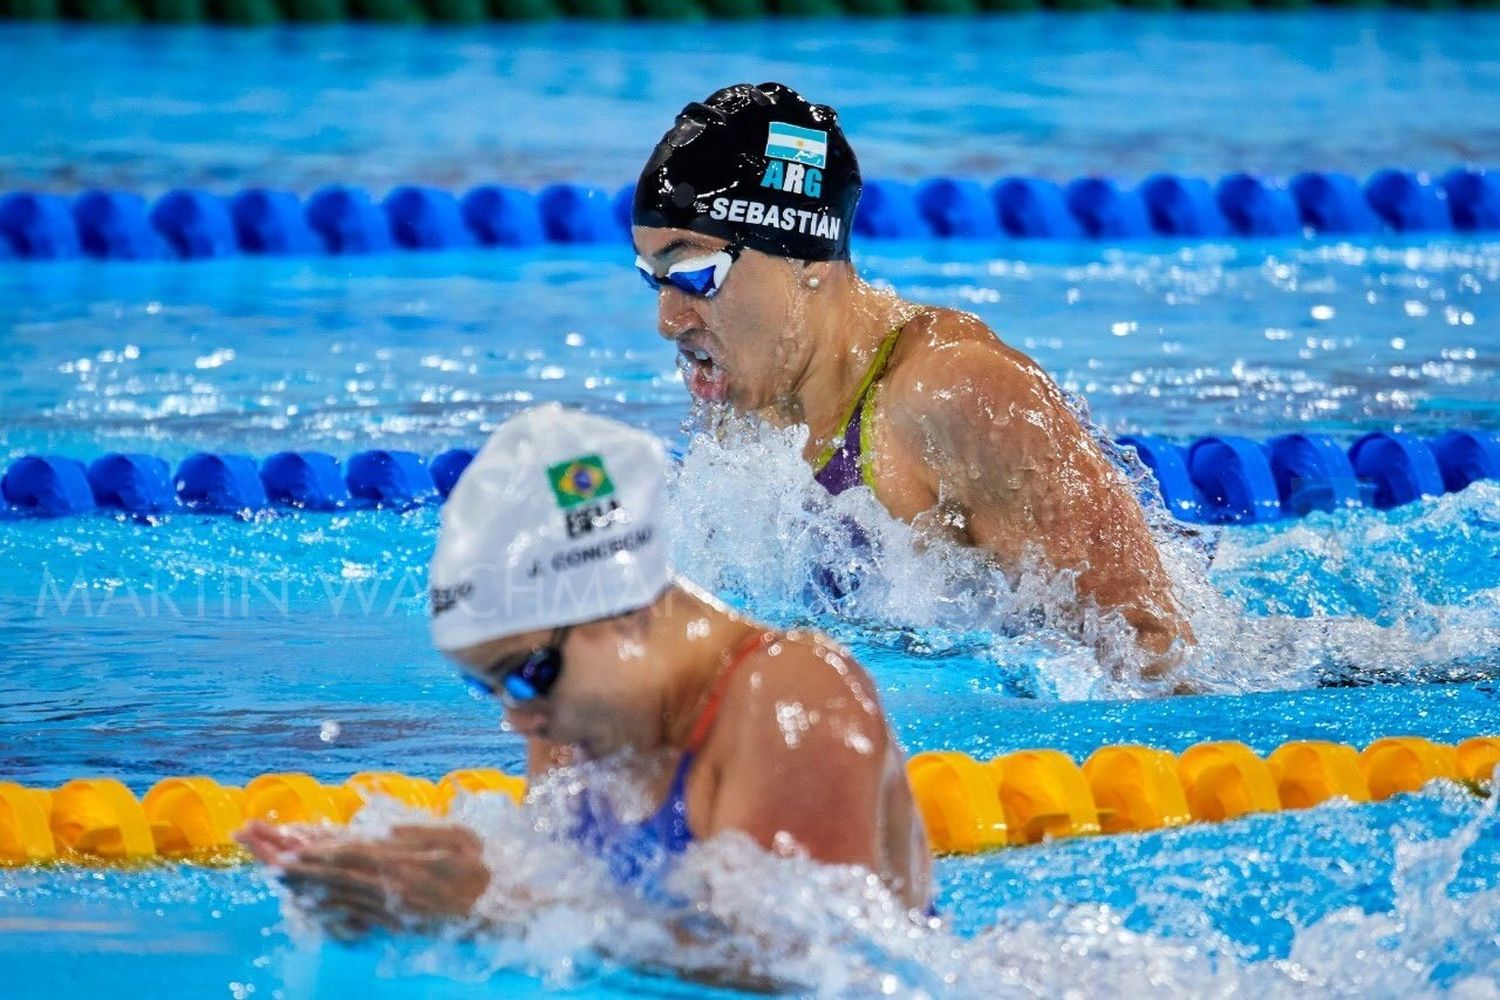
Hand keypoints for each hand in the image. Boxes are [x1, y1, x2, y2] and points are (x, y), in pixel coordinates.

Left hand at [236, 821, 490, 938]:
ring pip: (341, 897)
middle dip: (302, 869)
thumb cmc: (485, 871)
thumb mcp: (464, 841)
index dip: (318, 854)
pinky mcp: (395, 924)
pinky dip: (328, 909)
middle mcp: (395, 889)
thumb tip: (386, 831)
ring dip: (306, 888)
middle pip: (339, 877)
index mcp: (409, 864)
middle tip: (266, 861)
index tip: (287, 849)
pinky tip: (310, 904)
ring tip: (277, 878)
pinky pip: (354, 916)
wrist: (501, 913)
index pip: (353, 856)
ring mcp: (394, 910)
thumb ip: (424, 832)